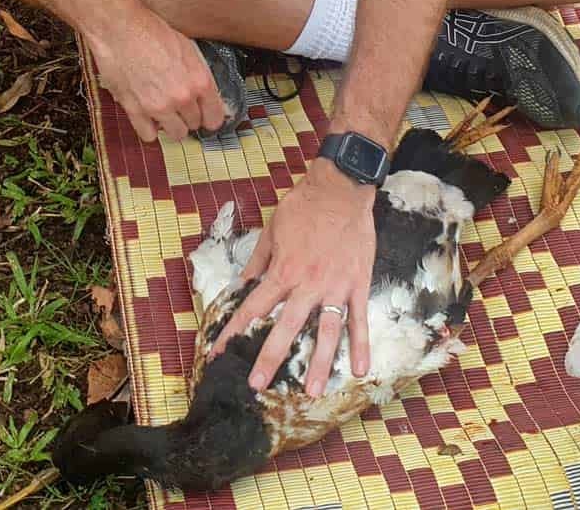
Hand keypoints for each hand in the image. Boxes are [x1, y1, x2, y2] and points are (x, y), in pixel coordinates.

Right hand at [85, 8, 226, 142]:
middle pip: (194, 124)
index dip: (211, 117)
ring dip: (172, 125)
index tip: (206, 116)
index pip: (215, 117)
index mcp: (199, 80)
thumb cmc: (150, 31)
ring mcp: (159, 106)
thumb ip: (198, 75)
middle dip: (189, 116)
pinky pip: (148, 135)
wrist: (119, 28)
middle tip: (180, 105)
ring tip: (166, 112)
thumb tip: (206, 94)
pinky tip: (148, 117)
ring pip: (176, 134)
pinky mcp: (135, 110)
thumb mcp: (187, 48)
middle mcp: (182, 97)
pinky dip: (149, 129)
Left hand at [211, 161, 375, 395]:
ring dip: (319, 363)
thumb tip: (242, 287)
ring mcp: (335, 287)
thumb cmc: (303, 207)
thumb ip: (257, 263)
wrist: (341, 187)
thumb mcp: (271, 230)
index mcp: (282, 272)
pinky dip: (361, 345)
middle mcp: (307, 285)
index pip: (252, 309)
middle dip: (269, 358)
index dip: (233, 333)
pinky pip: (359, 319)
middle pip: (285, 328)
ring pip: (326, 332)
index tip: (218, 354)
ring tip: (312, 392)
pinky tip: (360, 369)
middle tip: (257, 385)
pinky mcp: (358, 285)